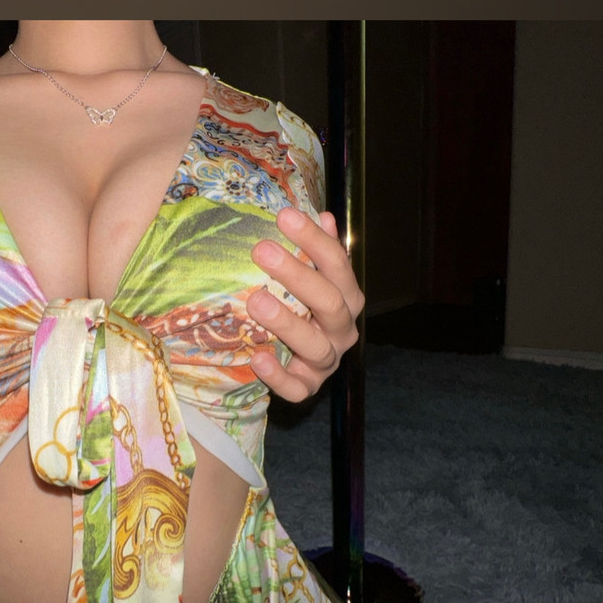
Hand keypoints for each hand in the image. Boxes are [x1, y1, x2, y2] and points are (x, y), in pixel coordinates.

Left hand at [248, 207, 364, 401]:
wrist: (300, 363)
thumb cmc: (304, 311)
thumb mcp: (313, 280)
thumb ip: (318, 252)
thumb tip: (323, 214)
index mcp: (347, 297)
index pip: (337, 264)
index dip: (314, 239)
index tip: (284, 216)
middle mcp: (343, 330)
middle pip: (328, 302)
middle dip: (296, 275)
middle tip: (262, 251)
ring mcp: (327, 361)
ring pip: (314, 345)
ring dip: (285, 323)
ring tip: (255, 302)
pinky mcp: (307, 387)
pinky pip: (297, 388)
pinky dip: (278, 376)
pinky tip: (258, 358)